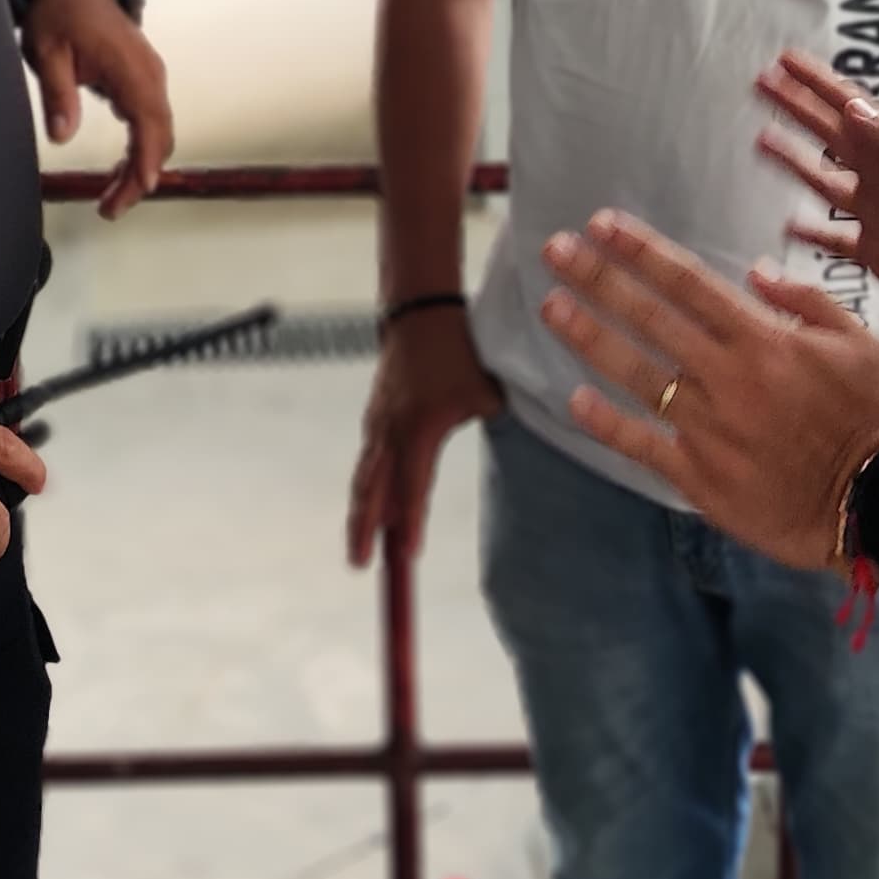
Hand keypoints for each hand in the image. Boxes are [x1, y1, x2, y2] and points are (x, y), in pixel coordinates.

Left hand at [24, 0, 174, 214]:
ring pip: (157, 130)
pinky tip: (122, 170)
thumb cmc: (59, 13)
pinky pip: (149, 119)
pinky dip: (140, 147)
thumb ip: (58, 94)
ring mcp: (149, 75)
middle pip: (158, 135)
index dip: (146, 160)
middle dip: (140, 176)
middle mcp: (149, 73)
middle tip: (111, 208)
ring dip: (140, 165)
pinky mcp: (142, 77)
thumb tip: (61, 136)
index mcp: (129, 68)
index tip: (139, 188)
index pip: (148, 123)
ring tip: (112, 199)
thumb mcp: (47, 53)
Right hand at [346, 304, 503, 567]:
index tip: (410, 556)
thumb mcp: (486, 392)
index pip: (413, 485)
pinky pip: (370, 462)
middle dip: (364, 529)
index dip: (410, 522)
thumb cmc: (459, 352)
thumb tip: (518, 459)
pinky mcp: (375, 418)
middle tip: (360, 566)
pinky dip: (369, 489)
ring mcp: (378, 424)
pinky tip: (373, 511)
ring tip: (360, 551)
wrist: (419, 312)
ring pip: (367, 478)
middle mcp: (391, 431)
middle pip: (372, 490)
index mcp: (420, 428)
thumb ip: (495, 428)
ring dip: (363, 514)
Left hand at [535, 211, 878, 572]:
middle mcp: (729, 378)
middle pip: (651, 319)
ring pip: (637, 375)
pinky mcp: (700, 477)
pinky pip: (644, 445)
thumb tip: (755, 271)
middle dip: (598, 279)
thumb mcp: (860, 343)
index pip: (689, 283)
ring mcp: (710, 428)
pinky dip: (607, 424)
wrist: (878, 504)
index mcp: (765, 340)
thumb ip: (807, 301)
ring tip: (551, 307)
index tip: (601, 225)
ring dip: (590, 338)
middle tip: (554, 250)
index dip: (641, 251)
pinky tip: (573, 401)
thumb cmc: (872, 418)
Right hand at [755, 52, 878, 336]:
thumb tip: (853, 107)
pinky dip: (810, 231)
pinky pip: (833, 239)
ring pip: (823, 181)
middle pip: (828, 136)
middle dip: (796, 109)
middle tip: (761, 84)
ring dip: (794, 160)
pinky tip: (787, 224)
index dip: (818, 83)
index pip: (849, 109)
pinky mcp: (876, 254)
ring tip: (762, 140)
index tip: (786, 60)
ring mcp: (877, 216)